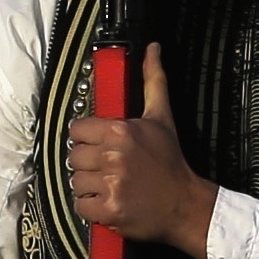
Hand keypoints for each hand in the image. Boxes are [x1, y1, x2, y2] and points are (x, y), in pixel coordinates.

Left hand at [63, 52, 214, 254]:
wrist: (185, 204)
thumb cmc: (170, 162)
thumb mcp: (161, 118)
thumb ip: (153, 81)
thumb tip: (153, 49)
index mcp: (120, 131)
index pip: (78, 129)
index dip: (88, 138)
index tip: (101, 146)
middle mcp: (113, 156)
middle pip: (74, 156)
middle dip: (88, 163)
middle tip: (108, 168)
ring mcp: (110, 184)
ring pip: (75, 181)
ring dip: (89, 186)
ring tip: (111, 184)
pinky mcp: (109, 209)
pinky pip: (81, 206)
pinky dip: (91, 208)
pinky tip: (108, 201)